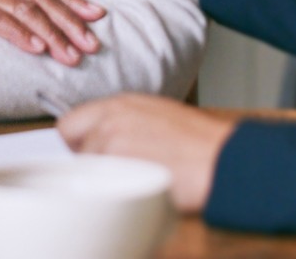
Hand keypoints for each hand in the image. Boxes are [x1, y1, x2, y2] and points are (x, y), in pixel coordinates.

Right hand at [0, 0, 105, 65]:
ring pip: (24, 10)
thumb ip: (11, 31)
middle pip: (40, 0)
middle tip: (91, 45)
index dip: (73, 3)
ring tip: (69, 55)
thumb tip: (50, 48)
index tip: (99, 16)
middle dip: (70, 23)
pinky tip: (35, 48)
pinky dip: (19, 34)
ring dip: (51, 34)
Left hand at [57, 93, 235, 213]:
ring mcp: (112, 143)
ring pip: (86, 168)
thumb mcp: (157, 116)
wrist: (223, 158)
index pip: (72, 122)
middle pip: (72, 145)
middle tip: (107, 172)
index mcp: (120, 103)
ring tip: (133, 181)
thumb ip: (125, 124)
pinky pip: (98, 186)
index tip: (86, 153)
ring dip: (101, 177)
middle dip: (84, 159)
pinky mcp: (119, 168)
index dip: (78, 142)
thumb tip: (106, 139)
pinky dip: (110, 192)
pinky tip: (134, 191)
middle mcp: (111, 119)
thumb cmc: (200, 143)